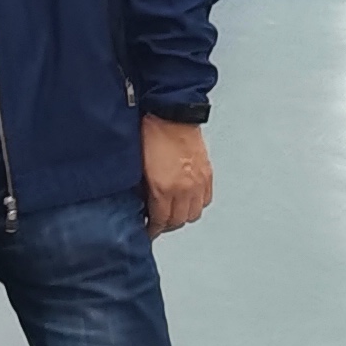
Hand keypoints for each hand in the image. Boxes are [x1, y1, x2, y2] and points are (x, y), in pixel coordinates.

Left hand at [141, 116, 213, 235]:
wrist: (171, 114)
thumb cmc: (151, 133)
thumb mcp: (138, 165)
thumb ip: (143, 188)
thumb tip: (142, 202)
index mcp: (163, 188)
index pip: (160, 221)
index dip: (153, 230)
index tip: (148, 231)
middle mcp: (184, 189)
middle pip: (178, 221)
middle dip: (167, 225)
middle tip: (158, 224)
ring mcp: (198, 182)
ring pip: (194, 214)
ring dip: (183, 217)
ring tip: (173, 213)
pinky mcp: (207, 174)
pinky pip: (206, 200)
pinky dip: (197, 204)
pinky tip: (188, 201)